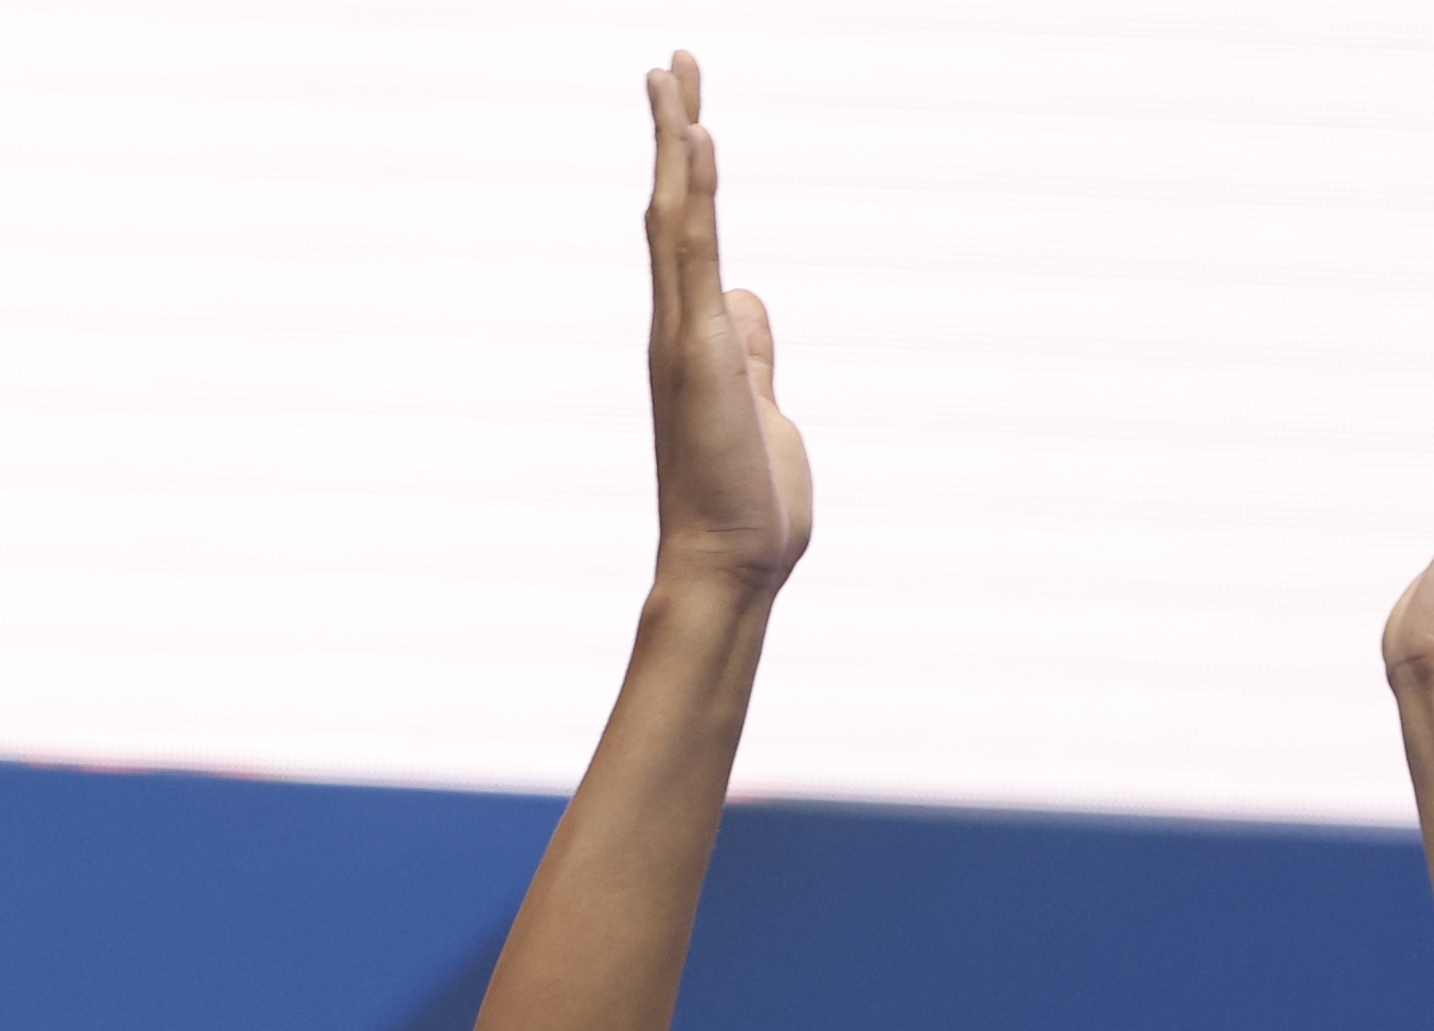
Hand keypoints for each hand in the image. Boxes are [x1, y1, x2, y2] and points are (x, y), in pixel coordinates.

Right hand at [645, 56, 811, 600]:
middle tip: (670, 63)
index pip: (692, 235)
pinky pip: (691, 256)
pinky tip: (696, 141)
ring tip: (673, 74)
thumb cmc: (747, 504)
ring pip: (674, 218)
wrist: (729, 564)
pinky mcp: (699, 351)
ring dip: (675, 141)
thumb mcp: (763, 407)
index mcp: (697, 339)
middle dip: (672, 133)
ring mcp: (683, 337)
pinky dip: (692, 196)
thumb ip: (753, 351)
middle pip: (671, 209)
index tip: (691, 116)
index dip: (691, 172)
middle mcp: (678, 329)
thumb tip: (748, 300)